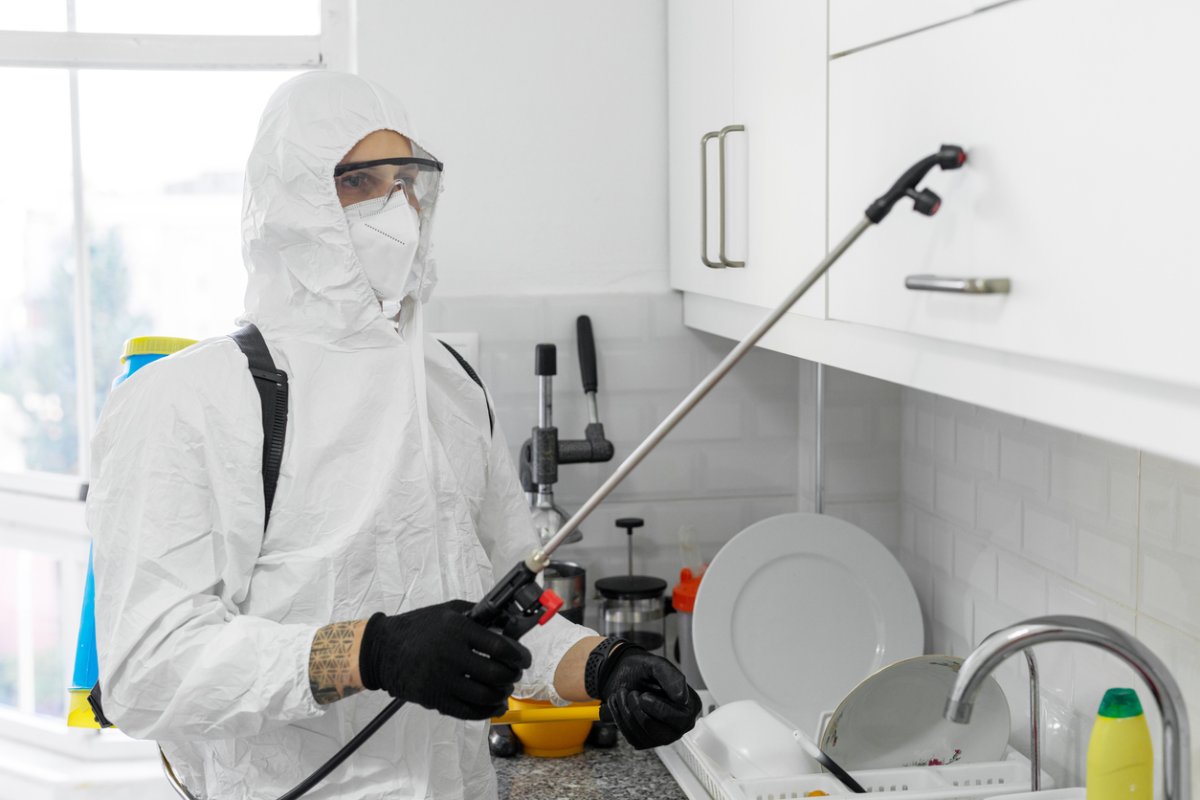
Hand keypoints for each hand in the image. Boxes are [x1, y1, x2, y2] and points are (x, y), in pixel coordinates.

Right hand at [358, 600, 531, 719]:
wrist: (382, 649)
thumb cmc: (418, 627)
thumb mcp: (449, 611)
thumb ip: (479, 615)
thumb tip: (511, 623)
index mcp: (457, 630)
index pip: (500, 647)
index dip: (519, 655)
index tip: (524, 659)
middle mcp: (450, 655)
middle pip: (496, 673)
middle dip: (513, 675)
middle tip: (515, 673)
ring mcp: (442, 680)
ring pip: (485, 695)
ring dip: (503, 694)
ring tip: (505, 688)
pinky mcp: (434, 699)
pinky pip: (468, 712)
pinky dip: (487, 712)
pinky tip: (495, 706)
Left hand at [594, 642, 700, 748]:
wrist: (620, 672)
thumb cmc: (641, 669)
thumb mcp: (656, 665)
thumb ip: (672, 677)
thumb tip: (682, 698)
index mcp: (690, 705)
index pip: (682, 719)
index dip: (660, 709)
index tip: (644, 695)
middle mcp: (679, 725)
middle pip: (662, 734)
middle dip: (640, 711)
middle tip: (632, 693)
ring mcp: (662, 735)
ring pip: (644, 737)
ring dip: (627, 713)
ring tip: (624, 694)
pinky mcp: (644, 741)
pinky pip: (631, 738)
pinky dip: (620, 719)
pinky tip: (621, 704)